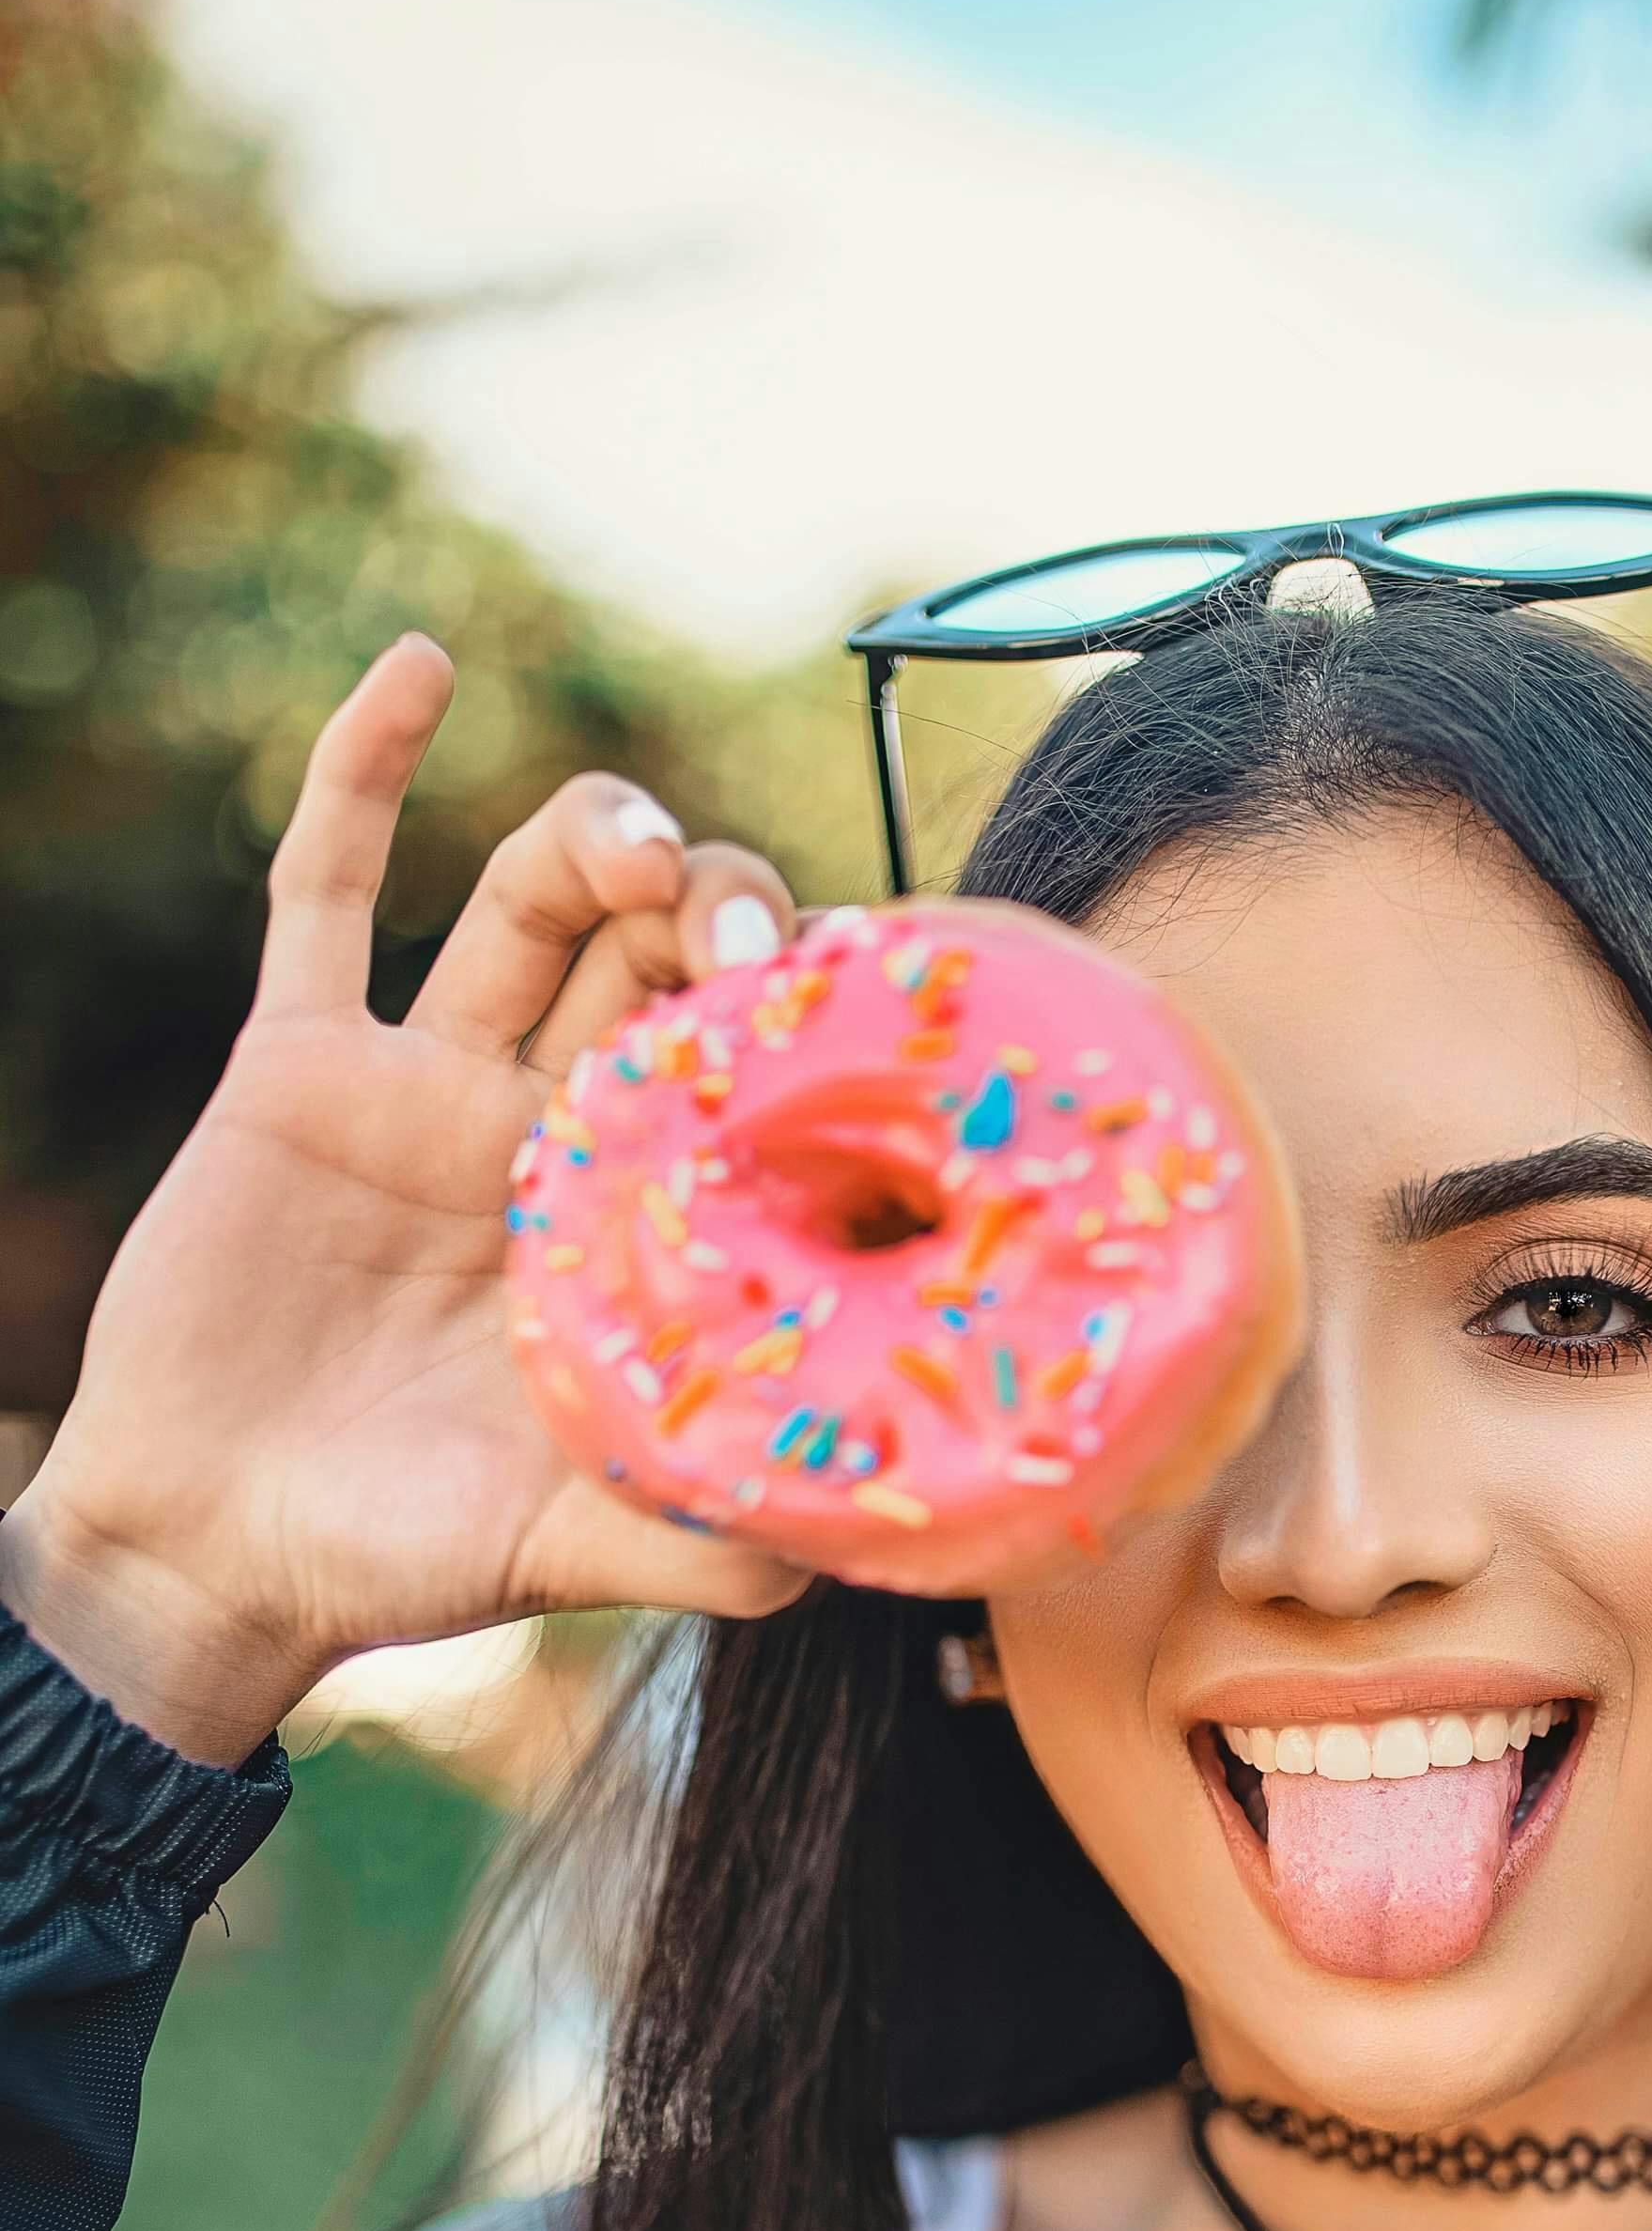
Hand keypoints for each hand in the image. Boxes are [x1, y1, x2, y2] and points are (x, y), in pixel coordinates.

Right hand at [0, 635, 811, 1761]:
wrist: (214, 1559)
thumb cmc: (401, 1564)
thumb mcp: (580, 1552)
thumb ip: (714, 1542)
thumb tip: (858, 1557)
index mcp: (632, 1221)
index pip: (747, 1074)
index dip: (803, 1020)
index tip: (844, 1008)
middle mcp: (544, 1131)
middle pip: (661, 958)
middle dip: (715, 915)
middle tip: (738, 947)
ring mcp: (424, 1084)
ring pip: (530, 901)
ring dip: (596, 837)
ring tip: (629, 845)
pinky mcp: (299, 1064)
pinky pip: (324, 887)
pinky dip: (365, 768)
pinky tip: (423, 666)